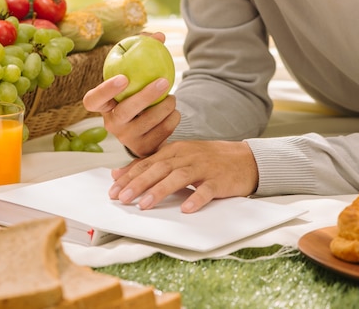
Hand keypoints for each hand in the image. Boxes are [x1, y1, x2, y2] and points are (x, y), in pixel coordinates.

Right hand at [82, 33, 179, 156]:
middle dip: (145, 96)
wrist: (148, 123)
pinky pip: (162, 133)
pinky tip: (174, 111)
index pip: (93, 100)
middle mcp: (111, 124)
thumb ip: (144, 49)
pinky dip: (172, 119)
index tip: (123, 78)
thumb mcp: (135, 71)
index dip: (105, 90)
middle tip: (164, 81)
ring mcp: (127, 139)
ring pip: (147, 123)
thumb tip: (159, 36)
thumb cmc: (137, 90)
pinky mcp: (144, 149)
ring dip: (165, 106)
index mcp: (102, 106)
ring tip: (172, 97)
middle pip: (124, 112)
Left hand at [108, 140, 258, 212]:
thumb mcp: (178, 157)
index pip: (147, 162)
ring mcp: (204, 167)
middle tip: (122, 198)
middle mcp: (187, 156)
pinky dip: (196, 198)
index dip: (129, 176)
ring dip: (160, 191)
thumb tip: (119, 173)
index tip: (113, 190)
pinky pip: (207, 190)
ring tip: (144, 205)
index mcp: (175, 150)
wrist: (245, 159)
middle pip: (159, 168)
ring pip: (178, 177)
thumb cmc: (208, 160)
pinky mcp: (220, 180)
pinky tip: (186, 208)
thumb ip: (150, 164)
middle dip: (138, 183)